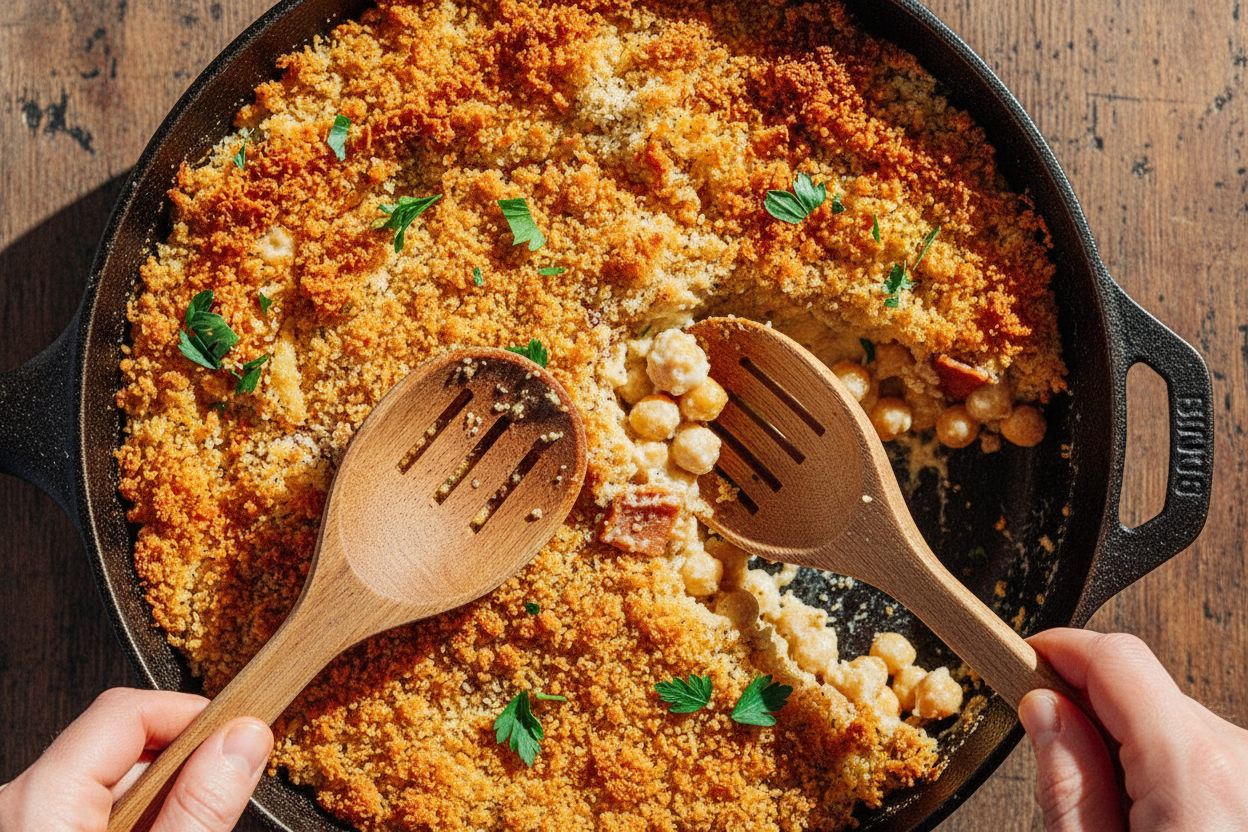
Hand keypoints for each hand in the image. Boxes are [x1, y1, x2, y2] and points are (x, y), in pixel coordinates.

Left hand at [0, 687, 271, 831]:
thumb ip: (199, 808)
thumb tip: (243, 740)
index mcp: (39, 803)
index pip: (127, 709)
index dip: (194, 714)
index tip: (241, 735)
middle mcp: (15, 804)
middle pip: (118, 743)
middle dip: (180, 765)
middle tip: (219, 800)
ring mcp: (17, 823)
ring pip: (103, 780)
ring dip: (156, 798)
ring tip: (185, 829)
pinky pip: (82, 808)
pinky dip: (127, 820)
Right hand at [1020, 628, 1247, 830]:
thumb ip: (1067, 784)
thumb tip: (1043, 709)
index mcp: (1193, 773)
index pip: (1117, 658)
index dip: (1060, 650)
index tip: (1024, 659)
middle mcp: (1237, 757)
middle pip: (1139, 687)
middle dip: (1085, 708)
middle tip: (1051, 754)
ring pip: (1166, 717)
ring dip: (1124, 741)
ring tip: (1111, 809)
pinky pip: (1197, 747)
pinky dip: (1161, 766)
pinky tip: (1149, 815)